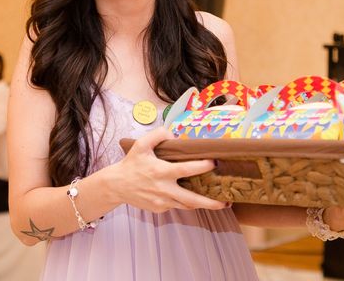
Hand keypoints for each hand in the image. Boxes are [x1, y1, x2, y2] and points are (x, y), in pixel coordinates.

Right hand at [110, 127, 226, 212]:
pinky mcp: (159, 209)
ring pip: (187, 205)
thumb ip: (158, 135)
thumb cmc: (131, 163)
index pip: (186, 170)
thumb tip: (174, 134)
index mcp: (161, 172)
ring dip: (202, 205)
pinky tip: (189, 196)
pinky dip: (182, 201)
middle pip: (192, 199)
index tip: (215, 163)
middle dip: (211, 202)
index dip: (202, 166)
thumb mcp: (141, 144)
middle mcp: (164, 189)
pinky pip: (175, 205)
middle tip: (226, 201)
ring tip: (217, 203)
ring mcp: (162, 202)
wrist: (117, 185)